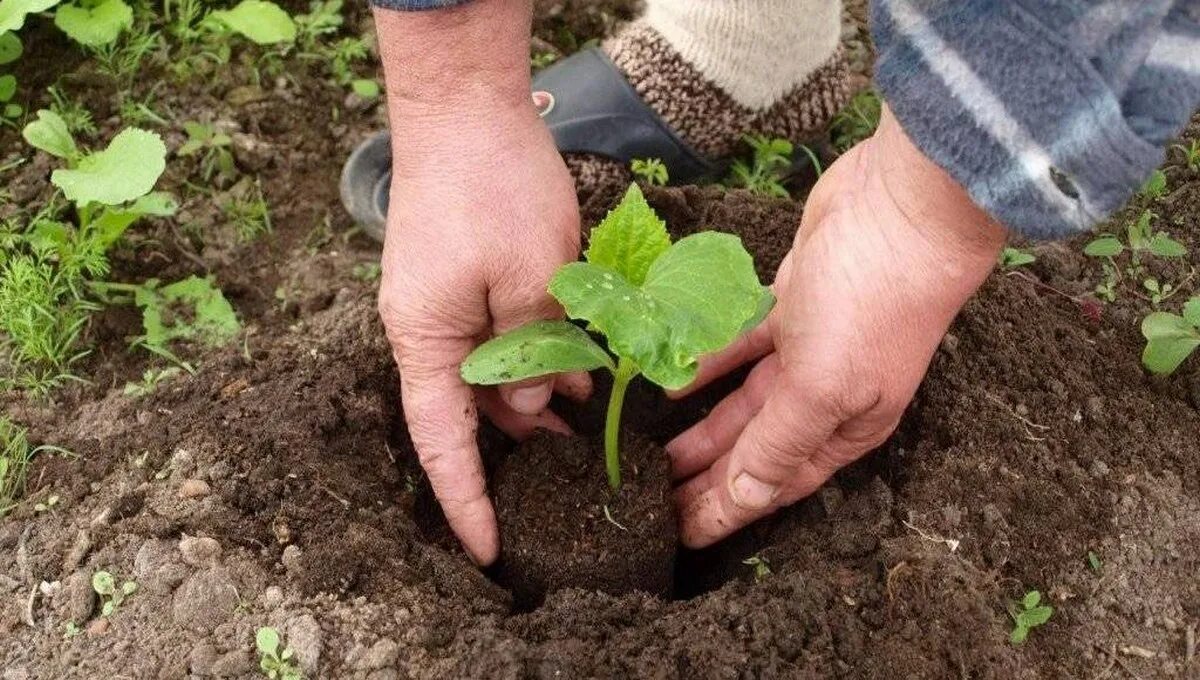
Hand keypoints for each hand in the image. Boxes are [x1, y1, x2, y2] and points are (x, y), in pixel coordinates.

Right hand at [374, 2, 587, 565]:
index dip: (466, 502)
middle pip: (468, 414)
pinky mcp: (466, 279)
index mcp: (426, 342)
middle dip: (515, 452)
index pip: (442, 445)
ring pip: (491, 376)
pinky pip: (500, 339)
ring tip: (586, 435)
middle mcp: (427, 331)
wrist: (465, 108)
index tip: (488, 552)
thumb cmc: (491, 188)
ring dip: (536, 402)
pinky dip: (538, 360)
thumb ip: (532, 352)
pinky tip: (581, 374)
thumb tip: (534, 406)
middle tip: (566, 489)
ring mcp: (445, 304)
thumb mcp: (528, 280)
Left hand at [666, 109, 1005, 547]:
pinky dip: (707, 362)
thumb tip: (746, 498)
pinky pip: (739, 347)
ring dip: (702, 426)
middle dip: (707, 477)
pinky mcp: (791, 304)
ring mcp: (810, 348)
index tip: (678, 535)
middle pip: (755, 448)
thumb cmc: (871, 302)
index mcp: (845, 427)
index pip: (776, 483)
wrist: (901, 206)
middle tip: (652, 500)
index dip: (727, 510)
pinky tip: (669, 378)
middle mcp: (828, 395)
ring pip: (745, 401)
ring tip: (651, 452)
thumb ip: (779, 442)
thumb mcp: (822, 385)